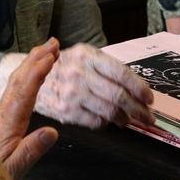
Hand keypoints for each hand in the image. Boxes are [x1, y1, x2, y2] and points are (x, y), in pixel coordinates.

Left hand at [0, 38, 59, 179]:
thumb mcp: (14, 168)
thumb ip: (31, 150)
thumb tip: (51, 133)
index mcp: (9, 122)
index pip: (25, 91)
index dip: (38, 71)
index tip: (50, 56)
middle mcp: (4, 113)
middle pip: (21, 78)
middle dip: (37, 57)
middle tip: (52, 42)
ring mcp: (2, 113)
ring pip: (17, 81)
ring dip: (32, 62)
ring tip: (46, 50)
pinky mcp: (2, 116)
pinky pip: (16, 88)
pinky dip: (27, 75)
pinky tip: (32, 73)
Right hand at [33, 43, 154, 129]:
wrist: (30, 75)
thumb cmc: (63, 65)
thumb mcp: (83, 56)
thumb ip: (106, 68)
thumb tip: (136, 87)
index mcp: (87, 55)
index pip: (121, 73)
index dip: (139, 88)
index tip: (149, 98)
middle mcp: (80, 73)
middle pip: (118, 95)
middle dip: (138, 109)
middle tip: (147, 117)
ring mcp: (72, 93)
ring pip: (109, 111)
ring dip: (124, 119)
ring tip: (129, 120)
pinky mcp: (66, 111)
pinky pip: (95, 122)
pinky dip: (106, 123)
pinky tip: (108, 121)